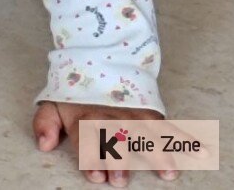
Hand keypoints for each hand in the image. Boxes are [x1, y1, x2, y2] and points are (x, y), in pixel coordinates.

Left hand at [33, 101, 179, 185]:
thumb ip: (44, 123)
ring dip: (153, 151)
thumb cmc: (74, 90)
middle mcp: (109, 114)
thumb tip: (45, 146)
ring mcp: (130, 112)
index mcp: (83, 115)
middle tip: (120, 179)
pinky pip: (164, 125)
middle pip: (115, 138)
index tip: (96, 175)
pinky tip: (189, 155)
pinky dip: (177, 140)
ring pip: (144, 131)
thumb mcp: (52, 102)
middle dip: (118, 160)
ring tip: (165, 171)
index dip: (90, 157)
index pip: (86, 138)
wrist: (97, 55)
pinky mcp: (148, 109)